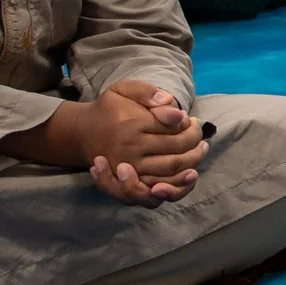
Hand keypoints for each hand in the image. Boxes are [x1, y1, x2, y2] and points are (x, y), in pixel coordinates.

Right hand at [8, 82, 205, 205]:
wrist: (83, 133)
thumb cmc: (109, 109)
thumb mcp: (122, 89)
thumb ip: (146, 92)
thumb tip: (172, 104)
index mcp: (131, 126)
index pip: (173, 129)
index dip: (189, 126)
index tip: (191, 120)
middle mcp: (130, 151)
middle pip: (176, 153)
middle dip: (195, 144)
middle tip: (201, 137)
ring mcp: (129, 171)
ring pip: (170, 175)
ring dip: (192, 166)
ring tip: (201, 151)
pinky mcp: (127, 186)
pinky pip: (154, 195)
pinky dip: (175, 188)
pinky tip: (189, 175)